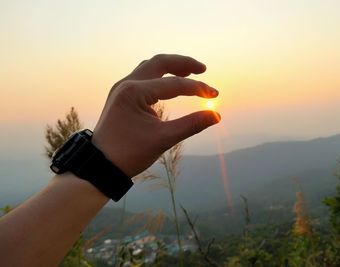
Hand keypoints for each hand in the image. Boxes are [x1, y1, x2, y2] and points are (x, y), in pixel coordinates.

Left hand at [92, 54, 219, 176]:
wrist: (99, 165)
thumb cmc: (129, 153)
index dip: (197, 89)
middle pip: (160, 63)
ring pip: (150, 67)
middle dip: (183, 63)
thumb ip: (192, 125)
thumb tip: (216, 116)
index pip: (174, 84)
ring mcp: (121, 88)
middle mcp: (126, 84)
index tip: (214, 95)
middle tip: (203, 69)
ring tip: (190, 73)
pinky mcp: (121, 96)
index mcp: (134, 92)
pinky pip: (143, 77)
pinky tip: (171, 84)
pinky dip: (160, 76)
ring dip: (170, 67)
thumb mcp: (163, 139)